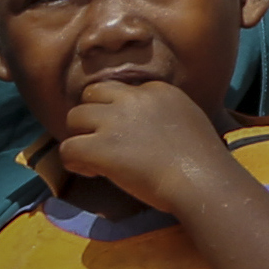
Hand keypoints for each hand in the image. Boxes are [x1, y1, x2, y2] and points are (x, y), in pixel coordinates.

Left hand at [55, 75, 235, 213]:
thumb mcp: (186, 117)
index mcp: (157, 89)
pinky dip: (74, 161)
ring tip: (93, 158)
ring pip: (73, 117)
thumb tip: (141, 126)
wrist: (199, 178)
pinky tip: (93, 172)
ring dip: (80, 136)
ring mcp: (115, 121)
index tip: (125, 134)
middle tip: (99, 139)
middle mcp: (133, 98)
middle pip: (91, 93)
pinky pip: (67, 148)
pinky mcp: (100, 147)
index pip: (119, 89)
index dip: (116, 111)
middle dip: (90, 115)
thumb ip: (160, 112)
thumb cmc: (201, 158)